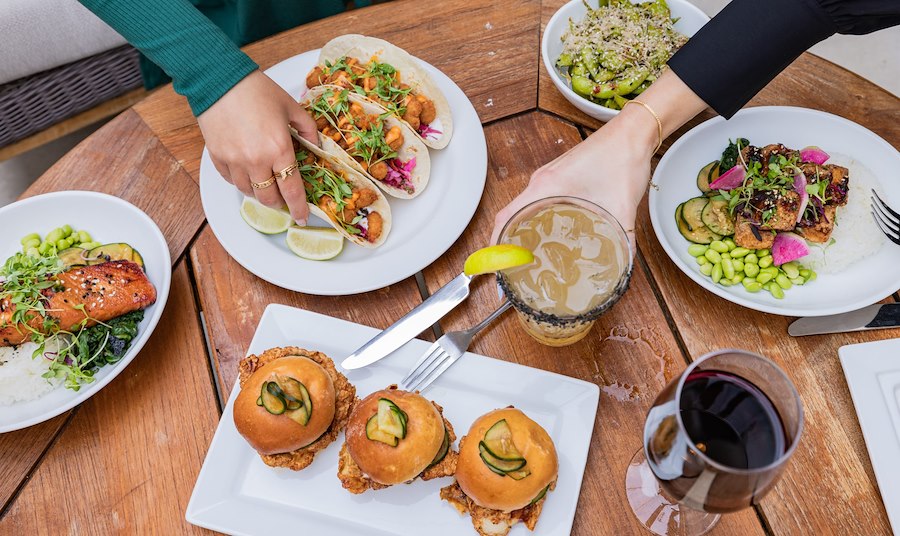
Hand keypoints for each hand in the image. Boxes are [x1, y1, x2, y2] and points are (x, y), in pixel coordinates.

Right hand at [197, 70, 318, 224]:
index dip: (298, 207)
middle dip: (279, 202)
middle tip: (283, 198)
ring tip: (265, 184)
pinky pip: (230, 180)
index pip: (291, 189)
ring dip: (259, 192)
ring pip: (248, 192)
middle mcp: (256, 160)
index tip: (302, 216)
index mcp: (279, 148)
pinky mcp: (217, 157)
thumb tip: (316, 144)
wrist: (219, 79)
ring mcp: (234, 161)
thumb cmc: (257, 90)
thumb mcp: (291, 106)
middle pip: (269, 197)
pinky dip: (240, 181)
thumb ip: (307, 128)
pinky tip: (247, 173)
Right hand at [491, 70, 707, 247]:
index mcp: (547, 186)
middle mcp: (541, 181)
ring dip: (519, 232)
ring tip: (527, 259)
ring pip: (522, 208)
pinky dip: (533, 220)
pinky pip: (536, 202)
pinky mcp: (558, 176)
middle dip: (506, 244)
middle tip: (512, 271)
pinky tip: (547, 235)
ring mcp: (548, 177)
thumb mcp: (623, 207)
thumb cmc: (623, 158)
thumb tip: (623, 266)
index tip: (497, 267)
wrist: (633, 131)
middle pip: (509, 216)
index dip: (497, 244)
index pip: (506, 218)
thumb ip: (623, 239)